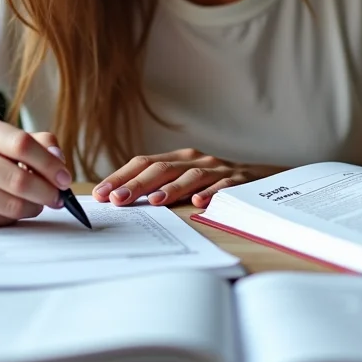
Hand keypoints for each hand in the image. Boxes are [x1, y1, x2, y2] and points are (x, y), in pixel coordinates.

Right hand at [0, 113, 72, 227]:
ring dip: (34, 207)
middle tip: (59, 196)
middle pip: (18, 178)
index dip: (49, 163)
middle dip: (47, 191)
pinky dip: (14, 217)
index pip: (21, 144)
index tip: (65, 176)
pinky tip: (16, 209)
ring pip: (10, 204)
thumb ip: (33, 142)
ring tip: (40, 203)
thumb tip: (59, 159)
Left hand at [93, 148, 282, 208]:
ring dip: (171, 189)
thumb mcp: (184, 180)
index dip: (121, 177)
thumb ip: (158, 186)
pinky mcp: (237, 182)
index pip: (143, 163)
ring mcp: (218, 169)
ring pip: (191, 176)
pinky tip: (198, 204)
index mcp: (178, 158)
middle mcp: (196, 159)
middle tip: (118, 200)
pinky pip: (223, 188)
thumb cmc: (212, 183)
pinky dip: (210, 194)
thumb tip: (117, 200)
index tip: (101, 194)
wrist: (260, 177)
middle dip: (138, 184)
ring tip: (154, 202)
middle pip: (162, 168)